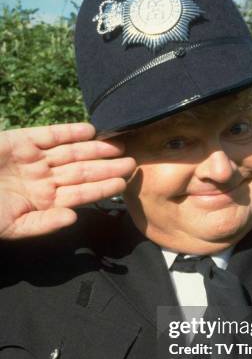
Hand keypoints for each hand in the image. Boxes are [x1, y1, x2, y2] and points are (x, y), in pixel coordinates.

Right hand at [0, 122, 135, 238]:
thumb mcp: (13, 227)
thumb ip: (43, 224)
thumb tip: (73, 218)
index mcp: (45, 202)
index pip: (81, 194)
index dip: (102, 187)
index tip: (124, 182)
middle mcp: (44, 180)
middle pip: (82, 171)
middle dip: (107, 167)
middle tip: (133, 162)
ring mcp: (34, 160)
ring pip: (71, 152)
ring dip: (95, 149)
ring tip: (117, 147)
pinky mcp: (21, 141)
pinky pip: (49, 135)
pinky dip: (68, 132)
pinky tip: (90, 131)